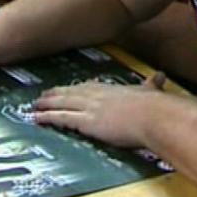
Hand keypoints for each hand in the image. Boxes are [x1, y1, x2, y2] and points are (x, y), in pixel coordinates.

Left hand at [32, 74, 169, 150]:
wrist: (153, 116)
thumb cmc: (155, 107)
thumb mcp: (152, 91)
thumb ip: (153, 84)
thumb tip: (161, 75)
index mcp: (112, 88)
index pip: (89, 86)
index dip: (76, 88)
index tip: (67, 88)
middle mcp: (98, 94)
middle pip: (71, 92)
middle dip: (56, 93)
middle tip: (43, 95)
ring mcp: (90, 107)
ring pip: (62, 103)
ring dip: (47, 103)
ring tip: (35, 105)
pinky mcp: (86, 121)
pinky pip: (62, 118)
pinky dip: (47, 117)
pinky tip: (36, 118)